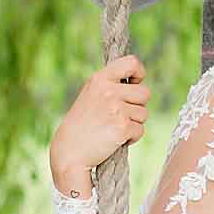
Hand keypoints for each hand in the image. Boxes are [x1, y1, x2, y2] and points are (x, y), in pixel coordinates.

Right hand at [51, 55, 148, 183]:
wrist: (69, 151)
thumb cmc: (81, 125)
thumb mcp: (91, 95)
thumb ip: (111, 85)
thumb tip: (138, 81)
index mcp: (99, 79)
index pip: (132, 63)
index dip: (139, 73)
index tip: (135, 83)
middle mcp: (108, 91)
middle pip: (145, 93)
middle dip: (137, 106)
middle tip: (119, 116)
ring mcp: (116, 108)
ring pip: (144, 113)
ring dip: (134, 123)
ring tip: (113, 128)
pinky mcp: (122, 127)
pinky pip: (140, 130)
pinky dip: (132, 138)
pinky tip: (115, 139)